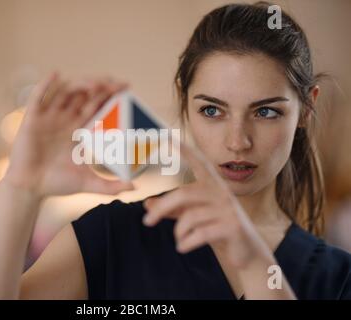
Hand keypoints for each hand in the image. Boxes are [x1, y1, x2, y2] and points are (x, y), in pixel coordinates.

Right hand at [4, 72, 134, 198]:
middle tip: (116, 84)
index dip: (110, 95)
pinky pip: (38, 97)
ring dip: (80, 85)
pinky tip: (57, 75)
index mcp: (78, 130)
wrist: (30, 189)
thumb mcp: (88, 183)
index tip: (126, 88)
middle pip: (84, 94)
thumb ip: (110, 186)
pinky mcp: (32, 119)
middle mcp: (65, 120)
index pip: (96, 106)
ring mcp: (49, 118)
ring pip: (65, 92)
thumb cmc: (56, 184)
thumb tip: (133, 188)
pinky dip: (46, 84)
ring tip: (96, 86)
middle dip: (100, 87)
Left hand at [143, 143, 271, 268]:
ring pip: (190, 216)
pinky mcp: (232, 227)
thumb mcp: (194, 216)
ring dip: (178, 231)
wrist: (247, 252)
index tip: (169, 137)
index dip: (185, 150)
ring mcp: (228, 209)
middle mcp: (221, 193)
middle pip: (184, 194)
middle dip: (162, 208)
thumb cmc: (217, 229)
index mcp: (213, 185)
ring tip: (178, 240)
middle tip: (147, 221)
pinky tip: (182, 247)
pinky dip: (186, 242)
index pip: (199, 162)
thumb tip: (147, 204)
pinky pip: (200, 233)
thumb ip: (173, 209)